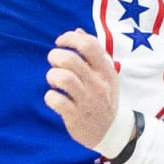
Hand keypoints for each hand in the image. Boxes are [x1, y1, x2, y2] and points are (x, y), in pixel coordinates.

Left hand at [44, 29, 122, 150]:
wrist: (112, 132)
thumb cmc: (105, 98)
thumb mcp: (106, 74)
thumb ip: (94, 52)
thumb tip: (78, 31)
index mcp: (105, 71)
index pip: (89, 45)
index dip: (70, 38)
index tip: (60, 42)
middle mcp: (97, 84)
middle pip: (70, 59)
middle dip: (55, 56)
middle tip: (54, 63)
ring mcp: (87, 100)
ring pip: (62, 78)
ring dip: (52, 76)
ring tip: (54, 80)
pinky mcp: (75, 116)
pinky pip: (55, 100)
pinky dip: (50, 97)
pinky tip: (55, 98)